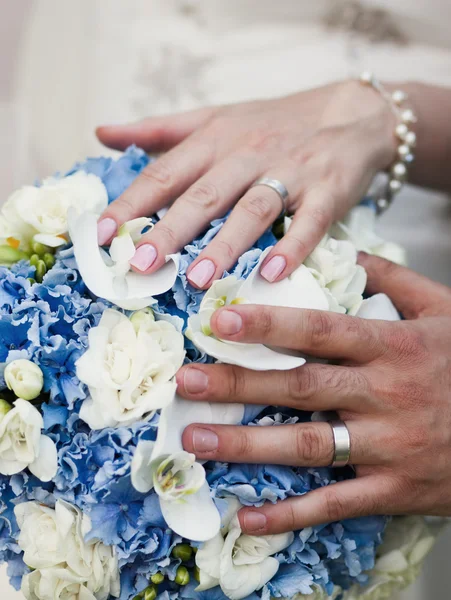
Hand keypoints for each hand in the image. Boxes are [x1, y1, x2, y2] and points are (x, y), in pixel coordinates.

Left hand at [96, 81, 394, 286]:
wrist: (349, 113)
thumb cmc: (272, 123)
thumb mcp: (215, 117)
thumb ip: (159, 129)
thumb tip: (101, 132)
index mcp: (214, 139)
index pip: (165, 173)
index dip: (132, 204)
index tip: (102, 236)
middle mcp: (247, 154)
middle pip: (203, 195)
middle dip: (169, 231)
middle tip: (141, 265)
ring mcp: (289, 172)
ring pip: (252, 209)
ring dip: (225, 245)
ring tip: (198, 279)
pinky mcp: (328, 190)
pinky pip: (310, 221)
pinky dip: (293, 247)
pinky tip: (272, 274)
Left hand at [177, 254, 450, 534]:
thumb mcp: (444, 310)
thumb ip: (394, 278)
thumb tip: (346, 251)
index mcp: (394, 346)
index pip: (321, 330)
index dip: (269, 325)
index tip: (220, 321)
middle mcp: (385, 393)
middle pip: (300, 387)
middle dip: (238, 384)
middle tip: (185, 383)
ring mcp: (389, 445)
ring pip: (307, 445)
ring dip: (247, 446)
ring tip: (196, 440)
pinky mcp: (396, 489)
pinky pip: (336, 503)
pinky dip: (291, 512)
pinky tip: (248, 515)